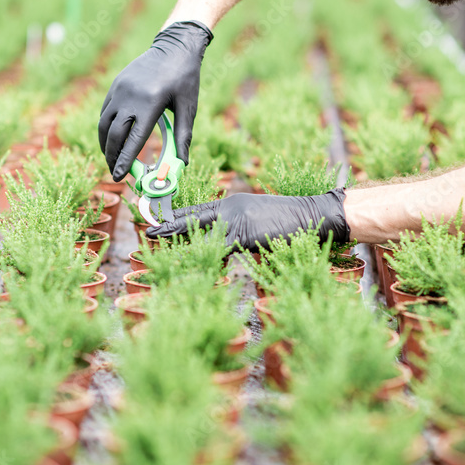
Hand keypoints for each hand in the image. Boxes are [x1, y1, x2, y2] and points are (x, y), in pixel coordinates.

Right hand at [98, 20, 212, 180]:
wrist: (174, 46)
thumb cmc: (185, 78)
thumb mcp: (188, 107)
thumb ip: (184, 136)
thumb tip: (183, 163)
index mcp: (150, 103)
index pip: (133, 139)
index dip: (125, 160)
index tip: (119, 176)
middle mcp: (130, 96)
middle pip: (114, 134)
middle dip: (112, 156)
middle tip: (115, 172)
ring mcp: (119, 89)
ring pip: (104, 124)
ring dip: (105, 144)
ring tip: (110, 158)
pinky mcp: (115, 85)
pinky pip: (105, 111)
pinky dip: (105, 128)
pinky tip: (110, 138)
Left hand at [146, 189, 350, 251]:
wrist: (315, 216)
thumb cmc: (291, 223)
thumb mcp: (259, 222)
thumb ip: (239, 231)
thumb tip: (224, 246)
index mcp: (233, 203)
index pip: (198, 209)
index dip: (177, 215)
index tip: (158, 220)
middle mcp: (231, 207)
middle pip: (193, 216)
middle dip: (170, 225)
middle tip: (149, 231)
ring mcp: (237, 219)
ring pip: (200, 232)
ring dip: (180, 240)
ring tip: (158, 243)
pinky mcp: (245, 234)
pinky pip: (218, 248)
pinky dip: (203, 255)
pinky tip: (189, 261)